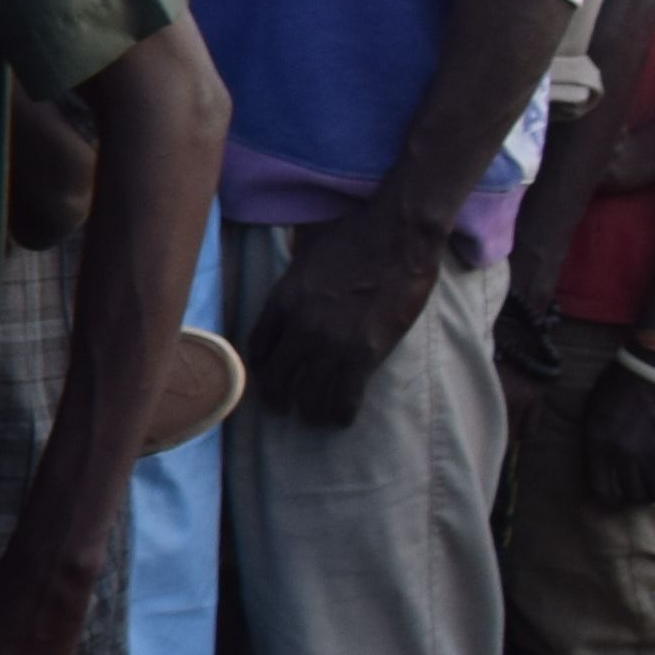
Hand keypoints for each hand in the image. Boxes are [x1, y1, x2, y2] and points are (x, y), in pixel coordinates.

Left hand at [242, 201, 447, 429]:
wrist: (397, 237)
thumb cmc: (353, 235)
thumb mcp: (305, 252)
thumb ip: (294, 274)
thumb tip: (291, 279)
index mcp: (282, 300)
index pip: (257, 346)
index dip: (260, 365)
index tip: (266, 372)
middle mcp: (301, 327)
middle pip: (276, 378)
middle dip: (277, 396)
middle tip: (282, 405)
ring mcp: (332, 344)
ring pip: (309, 395)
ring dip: (308, 410)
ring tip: (312, 416)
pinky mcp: (365, 355)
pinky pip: (345, 397)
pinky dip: (340, 412)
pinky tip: (340, 419)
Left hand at [571, 349, 654, 510]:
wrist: (653, 370)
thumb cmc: (617, 385)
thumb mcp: (593, 411)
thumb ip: (595, 439)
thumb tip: (600, 464)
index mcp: (599, 444)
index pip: (600, 488)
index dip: (605, 495)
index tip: (610, 491)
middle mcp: (625, 455)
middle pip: (630, 494)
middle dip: (631, 496)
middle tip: (633, 488)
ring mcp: (652, 454)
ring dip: (653, 493)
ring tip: (652, 486)